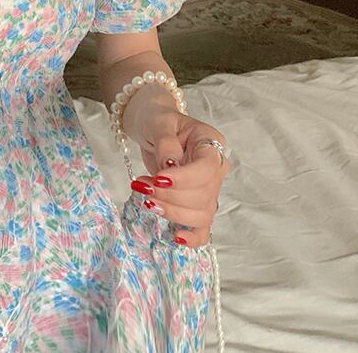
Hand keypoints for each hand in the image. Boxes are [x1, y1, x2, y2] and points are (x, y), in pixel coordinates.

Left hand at [126, 103, 230, 248]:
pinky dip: (192, 237)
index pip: (207, 168)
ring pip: (201, 214)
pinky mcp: (196, 203)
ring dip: (172, 212)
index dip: (184, 178)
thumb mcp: (159, 122)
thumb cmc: (158, 120)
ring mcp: (209, 188)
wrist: (152, 126)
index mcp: (211, 142)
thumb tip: (169, 166)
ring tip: (146, 199)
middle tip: (142, 185)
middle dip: (170, 196)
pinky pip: (203, 228)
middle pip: (203, 195)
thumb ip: (166, 142)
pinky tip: (176, 236)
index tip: (158, 178)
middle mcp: (216, 168)